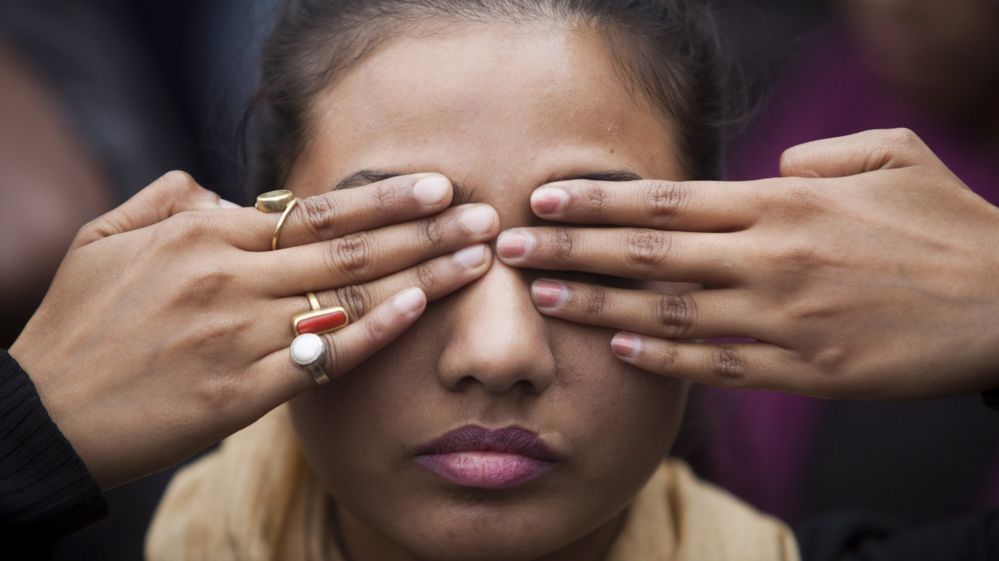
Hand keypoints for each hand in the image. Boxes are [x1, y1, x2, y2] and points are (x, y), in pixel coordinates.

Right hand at [9, 170, 497, 488]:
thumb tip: (223, 192)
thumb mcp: (106, 239)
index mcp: (201, 233)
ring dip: (422, 273)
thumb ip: (168, 199)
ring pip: (348, 295)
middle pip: (348, 245)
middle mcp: (229, 275)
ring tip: (478, 258)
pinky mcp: (243, 391)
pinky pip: (325, 355)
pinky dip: (376, 330)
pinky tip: (421, 309)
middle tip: (485, 215)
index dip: (382, 198)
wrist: (47, 415)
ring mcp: (238, 333)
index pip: (314, 210)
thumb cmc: (79, 325)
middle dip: (425, 227)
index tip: (436, 187)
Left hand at [496, 129, 998, 399]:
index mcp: (783, 205)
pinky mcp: (799, 369)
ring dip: (597, 302)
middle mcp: (770, 260)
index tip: (544, 196)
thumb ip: (815, 157)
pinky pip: (713, 365)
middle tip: (512, 244)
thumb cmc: (944, 225)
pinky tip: (617, 346)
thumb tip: (764, 173)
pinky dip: (660, 357)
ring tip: (541, 295)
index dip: (598, 199)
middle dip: (572, 247)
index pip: (667, 199)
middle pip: (648, 253)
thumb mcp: (889, 159)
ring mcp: (781, 319)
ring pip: (667, 312)